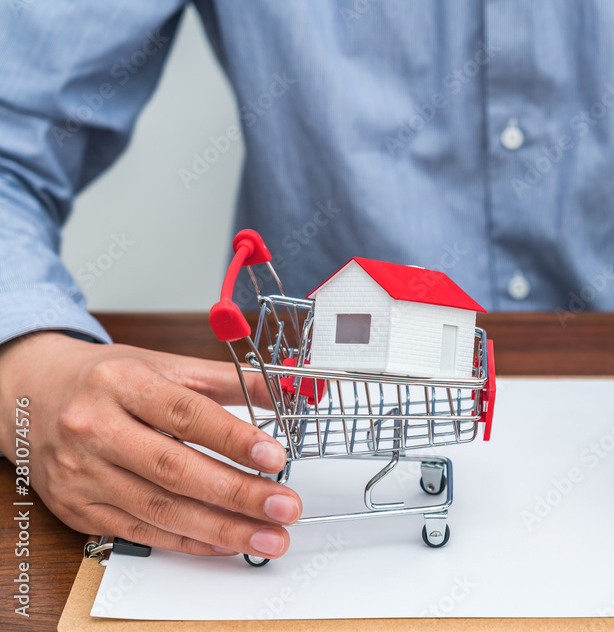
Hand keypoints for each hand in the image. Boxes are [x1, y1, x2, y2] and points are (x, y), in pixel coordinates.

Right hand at [0, 332, 301, 558]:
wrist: (33, 397)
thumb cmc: (107, 380)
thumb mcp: (164, 365)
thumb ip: (228, 380)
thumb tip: (287, 391)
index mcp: (120, 383)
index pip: (185, 414)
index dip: (233, 438)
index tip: (275, 456)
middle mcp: (95, 429)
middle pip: (174, 469)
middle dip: (237, 493)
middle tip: (284, 506)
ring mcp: (82, 474)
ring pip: (160, 509)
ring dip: (222, 528)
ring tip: (268, 534)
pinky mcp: (79, 509)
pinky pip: (142, 532)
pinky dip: (189, 540)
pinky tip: (225, 541)